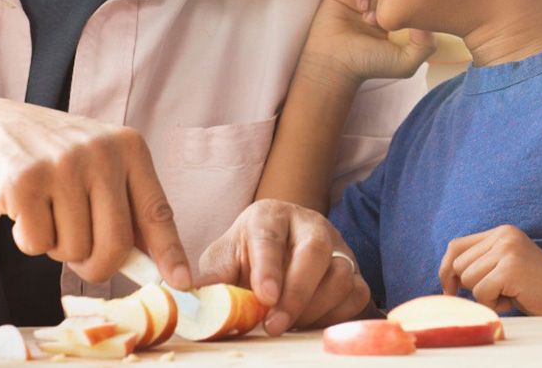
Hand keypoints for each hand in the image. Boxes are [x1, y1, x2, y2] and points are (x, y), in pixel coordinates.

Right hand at [0, 98, 191, 288]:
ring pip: (74, 249)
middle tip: (79, 254)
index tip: (182, 283)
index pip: (157, 211)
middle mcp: (101, 152)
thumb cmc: (58, 162)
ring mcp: (62, 164)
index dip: (170, 252)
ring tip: (48, 212)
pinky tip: (24, 209)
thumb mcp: (102, 170)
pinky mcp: (24, 182)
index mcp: (130, 147)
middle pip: (114, 245)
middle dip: (96, 266)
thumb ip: (129, 212)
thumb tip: (161, 270)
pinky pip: (37, 244)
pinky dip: (29, 240)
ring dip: (57, 246)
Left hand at [195, 199, 370, 333]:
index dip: (268, 267)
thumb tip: (185, 300)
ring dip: (314, 308)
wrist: (273, 264)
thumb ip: (209, 283)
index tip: (263, 297)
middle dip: (296, 293)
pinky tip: (310, 323)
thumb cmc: (244, 262)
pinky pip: (357, 293)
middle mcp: (308, 223)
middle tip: (275, 326)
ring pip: (341, 274)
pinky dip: (335, 314)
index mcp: (269, 216)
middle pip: (315, 250)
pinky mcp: (354, 270)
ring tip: (288, 325)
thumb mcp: (221, 266)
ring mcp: (337, 245)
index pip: (270, 236)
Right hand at [299, 0, 434, 84]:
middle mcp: (382, 5)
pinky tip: (361, 7)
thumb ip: (426, 45)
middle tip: (386, 18)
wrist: (335, 63)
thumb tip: (430, 17)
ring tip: (370, 17)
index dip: (413, 2)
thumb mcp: (406, 62)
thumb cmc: (370, 64)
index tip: (406, 17)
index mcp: (398, 18)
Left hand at [439, 225, 541, 315]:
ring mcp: (507, 249)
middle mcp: (503, 235)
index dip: (447, 269)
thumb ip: (481, 263)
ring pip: (468, 279)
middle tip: (500, 291)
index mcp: (501, 231)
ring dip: (485, 295)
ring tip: (510, 293)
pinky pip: (481, 292)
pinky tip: (514, 299)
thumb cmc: (536, 287)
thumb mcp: (505, 265)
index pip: (456, 246)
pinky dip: (494, 303)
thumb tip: (445, 277)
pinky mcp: (511, 268)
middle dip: (471, 286)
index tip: (450, 289)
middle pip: (459, 264)